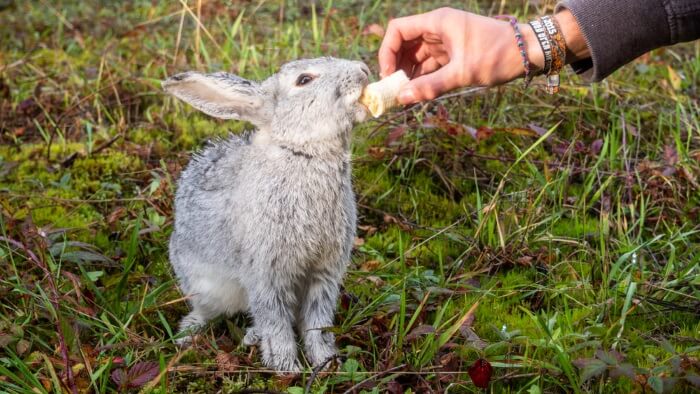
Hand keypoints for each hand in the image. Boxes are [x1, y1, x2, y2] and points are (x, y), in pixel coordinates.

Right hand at [378, 7, 541, 103]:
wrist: (528, 53)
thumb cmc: (498, 56)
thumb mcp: (463, 73)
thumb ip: (431, 86)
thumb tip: (403, 98)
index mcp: (438, 22)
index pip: (398, 30)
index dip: (388, 51)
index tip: (388, 75)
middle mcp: (438, 28)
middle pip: (404, 44)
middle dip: (396, 66)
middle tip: (393, 90)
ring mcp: (445, 41)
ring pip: (416, 56)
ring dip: (408, 75)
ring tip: (405, 97)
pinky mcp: (453, 53)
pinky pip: (429, 65)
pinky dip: (422, 78)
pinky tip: (418, 94)